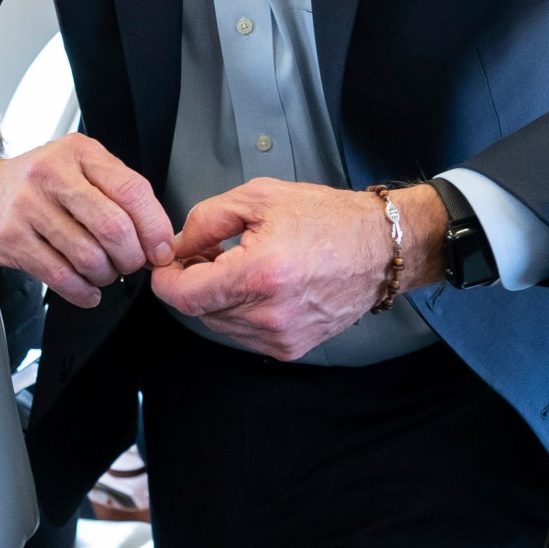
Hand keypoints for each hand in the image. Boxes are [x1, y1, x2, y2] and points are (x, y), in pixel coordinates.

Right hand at [0, 131, 174, 307]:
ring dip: (105, 275)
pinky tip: (86, 290)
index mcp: (79, 153)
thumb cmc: (33, 183)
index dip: (154, 228)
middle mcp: (52, 174)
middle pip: (113, 227)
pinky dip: (82, 292)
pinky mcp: (11, 238)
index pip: (133, 191)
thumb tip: (156, 238)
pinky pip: (60, 275)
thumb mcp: (76, 167)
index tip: (160, 250)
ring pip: (88, 256)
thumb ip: (116, 192)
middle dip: (131, 258)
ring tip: (103, 273)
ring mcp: (28, 206)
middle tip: (130, 264)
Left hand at [148, 179, 444, 360]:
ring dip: (217, 298)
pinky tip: (259, 286)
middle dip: (194, 281)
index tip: (169, 262)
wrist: (382, 248)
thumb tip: (176, 246)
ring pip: (219, 324)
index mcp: (259, 275)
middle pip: (199, 311)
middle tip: (211, 253)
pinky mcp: (292, 348)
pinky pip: (244, 334)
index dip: (166, 278)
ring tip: (241, 266)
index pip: (183, 296)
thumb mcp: (259, 198)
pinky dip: (240, 312)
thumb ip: (206, 221)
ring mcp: (282, 337)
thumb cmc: (327, 219)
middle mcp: (269, 315)